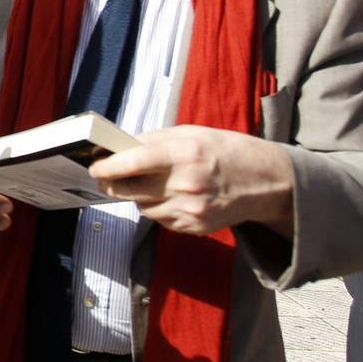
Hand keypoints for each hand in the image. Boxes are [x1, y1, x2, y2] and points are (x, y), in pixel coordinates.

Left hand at [88, 125, 294, 237]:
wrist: (267, 181)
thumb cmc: (226, 151)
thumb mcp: (191, 133)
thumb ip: (152, 140)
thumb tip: (117, 146)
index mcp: (185, 154)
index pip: (133, 162)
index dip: (107, 166)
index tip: (94, 166)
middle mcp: (186, 184)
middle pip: (129, 190)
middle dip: (112, 183)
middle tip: (105, 176)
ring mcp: (191, 210)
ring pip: (142, 207)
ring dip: (138, 195)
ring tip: (153, 182)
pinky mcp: (194, 227)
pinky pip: (160, 219)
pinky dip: (158, 207)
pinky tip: (172, 195)